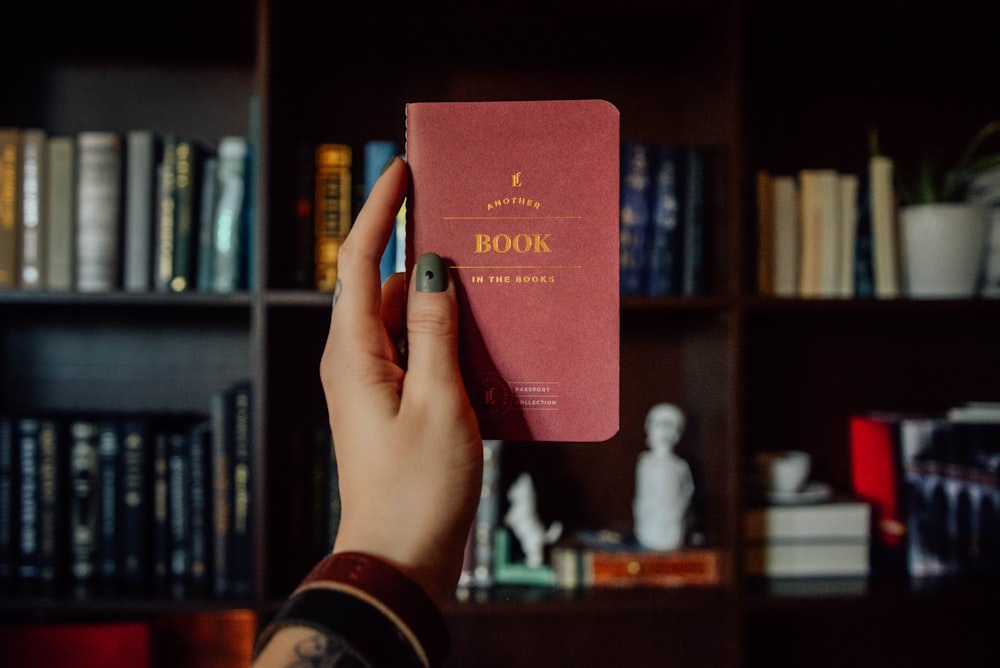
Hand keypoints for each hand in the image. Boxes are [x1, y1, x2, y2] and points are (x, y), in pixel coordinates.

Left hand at [319, 157, 482, 606]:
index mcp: (354, 353)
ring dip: (447, 308)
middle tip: (477, 240)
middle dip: (430, 262)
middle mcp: (357, 362)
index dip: (379, 212)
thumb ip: (436, 330)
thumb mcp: (439, 401)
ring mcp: (374, 386)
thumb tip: (434, 269)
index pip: (361, 262)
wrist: (400, 561)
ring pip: (410, 323)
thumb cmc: (418, 488)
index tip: (401, 170)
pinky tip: (489, 347)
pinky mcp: (395, 407)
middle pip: (390, 288)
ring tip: (496, 297)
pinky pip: (420, 356)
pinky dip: (449, 344)